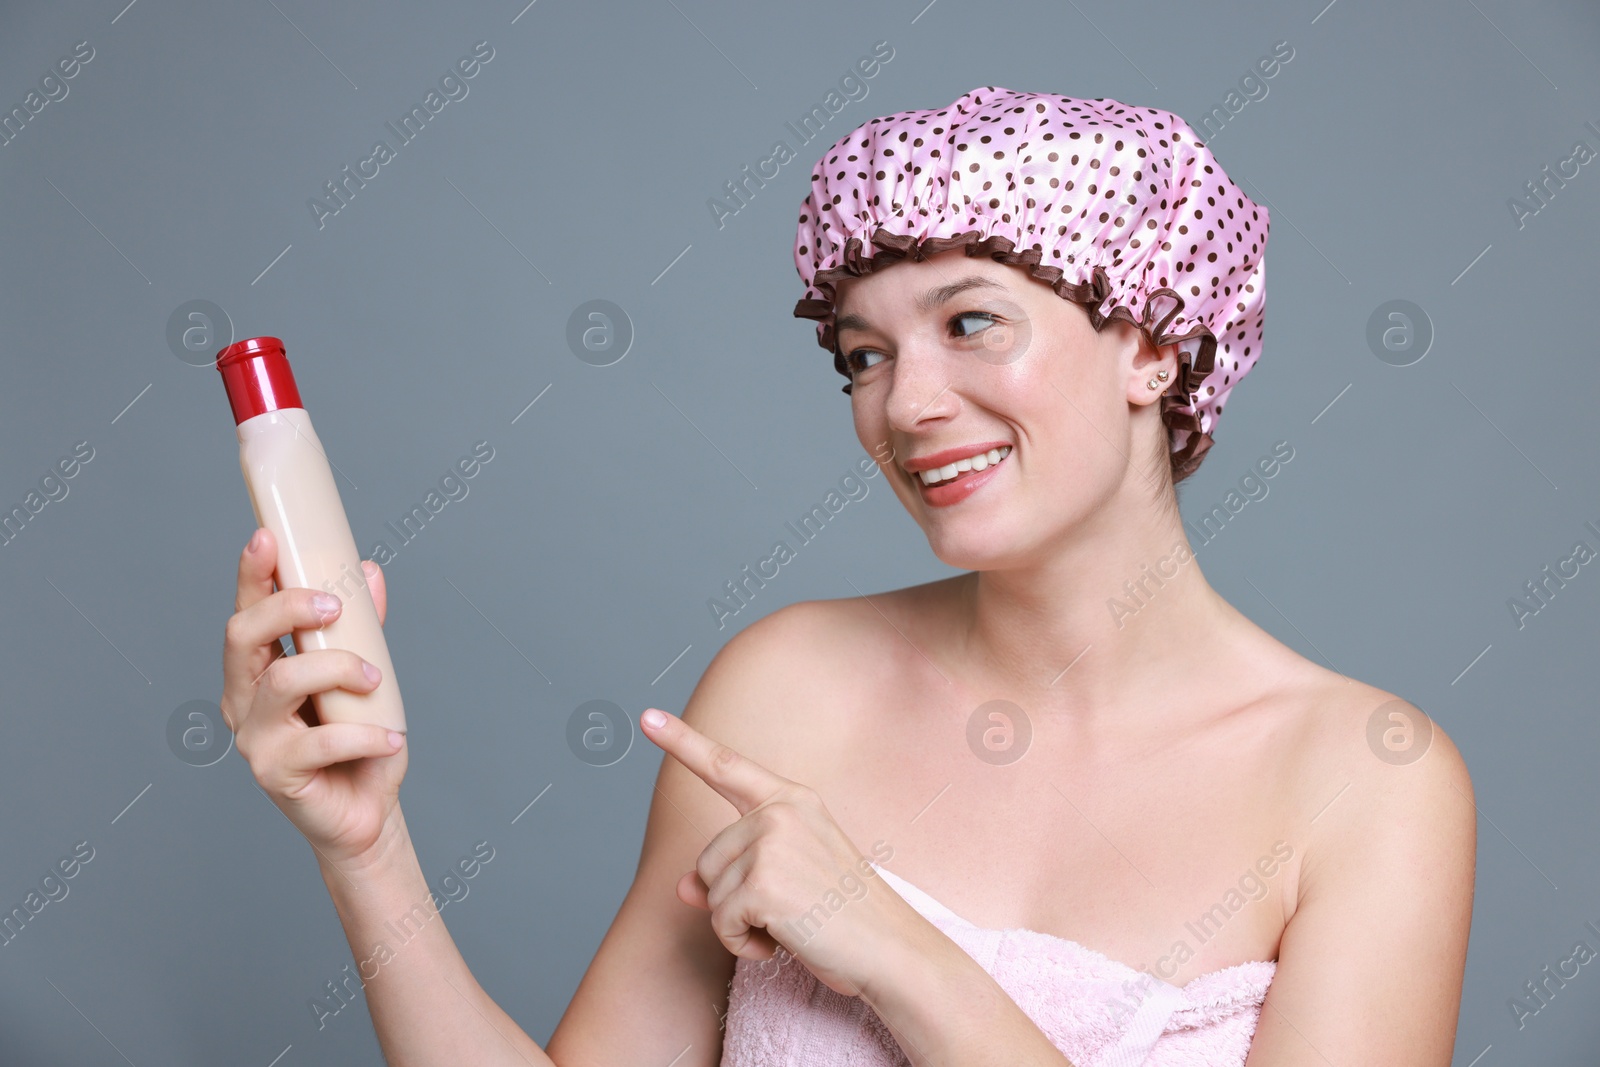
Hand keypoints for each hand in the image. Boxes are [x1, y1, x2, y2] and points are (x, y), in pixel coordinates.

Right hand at [221, 527, 407, 868]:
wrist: (366, 812)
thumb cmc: (357, 741)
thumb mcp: (364, 676)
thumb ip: (362, 627)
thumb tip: (369, 571)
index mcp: (258, 670)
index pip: (245, 612)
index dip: (252, 574)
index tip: (267, 537)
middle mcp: (243, 699)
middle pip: (243, 636)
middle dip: (289, 608)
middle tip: (337, 607)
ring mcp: (254, 738)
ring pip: (283, 682)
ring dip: (339, 670)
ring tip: (375, 681)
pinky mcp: (275, 773)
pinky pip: (321, 741)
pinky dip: (366, 735)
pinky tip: (392, 740)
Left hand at [640, 707, 907, 996]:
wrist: (893, 950)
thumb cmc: (845, 917)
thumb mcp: (786, 883)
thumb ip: (732, 874)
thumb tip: (682, 886)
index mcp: (793, 799)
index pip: (726, 766)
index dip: (682, 742)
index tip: (647, 718)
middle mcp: (780, 811)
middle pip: (707, 858)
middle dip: (733, 896)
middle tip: (789, 908)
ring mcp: (772, 843)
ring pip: (710, 892)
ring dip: (740, 923)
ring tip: (791, 923)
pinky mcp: (764, 882)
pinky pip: (721, 922)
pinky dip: (743, 944)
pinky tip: (782, 942)